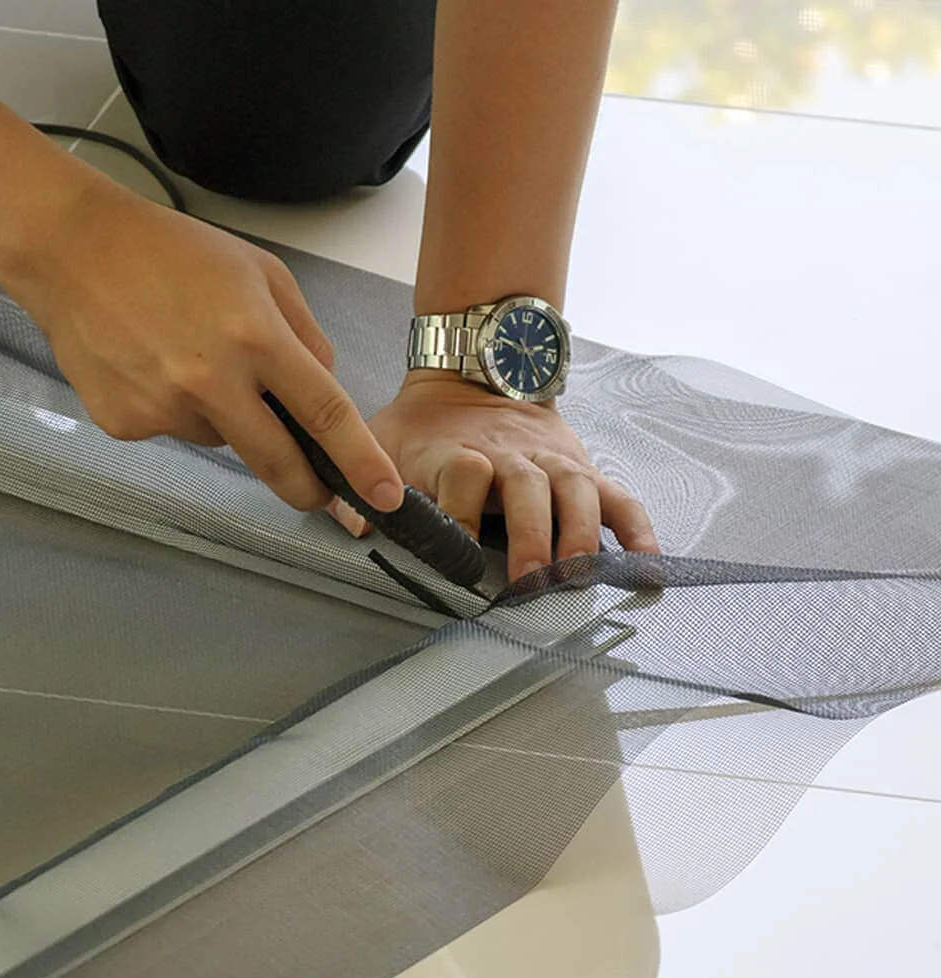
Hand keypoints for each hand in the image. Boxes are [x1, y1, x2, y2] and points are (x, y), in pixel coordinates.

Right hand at [8, 181, 402, 513]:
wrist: (70, 249)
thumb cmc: (171, 252)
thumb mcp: (261, 272)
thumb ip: (306, 335)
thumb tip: (328, 393)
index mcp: (255, 337)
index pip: (325, 413)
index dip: (360, 461)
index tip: (385, 496)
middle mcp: (211, 381)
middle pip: (278, 461)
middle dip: (307, 487)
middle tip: (316, 491)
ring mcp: (164, 408)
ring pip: (223, 440)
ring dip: (227, 419)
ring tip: (189, 359)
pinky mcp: (126, 424)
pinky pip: (176, 432)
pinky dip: (177, 410)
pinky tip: (153, 366)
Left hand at [333, 371, 659, 582]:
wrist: (473, 375)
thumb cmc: (426, 427)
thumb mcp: (380, 441)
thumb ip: (363, 484)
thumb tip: (354, 527)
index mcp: (457, 451)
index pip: (463, 475)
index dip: (459, 512)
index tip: (456, 552)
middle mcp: (510, 455)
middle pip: (528, 487)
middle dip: (532, 534)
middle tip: (531, 579)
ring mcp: (551, 460)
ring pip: (575, 491)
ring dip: (580, 535)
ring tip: (580, 576)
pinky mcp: (581, 468)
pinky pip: (615, 497)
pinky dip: (635, 528)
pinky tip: (646, 562)